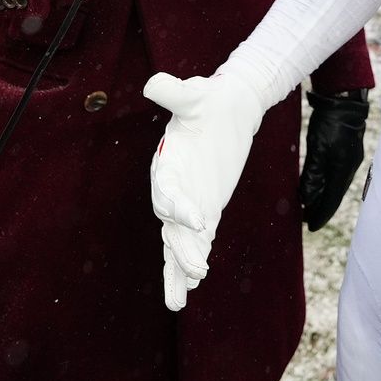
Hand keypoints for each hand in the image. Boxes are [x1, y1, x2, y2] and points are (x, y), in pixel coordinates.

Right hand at [145, 63, 268, 310]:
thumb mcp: (194, 93)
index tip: (198, 219)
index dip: (177, 206)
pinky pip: (196, 240)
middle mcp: (173, 188)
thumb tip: (153, 83)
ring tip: (181, 297)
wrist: (227, 109)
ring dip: (180, 267)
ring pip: (178, 242)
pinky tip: (191, 285)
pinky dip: (192, 261)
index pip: (166, 191)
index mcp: (167, 163)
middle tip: (197, 269)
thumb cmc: (208, 99)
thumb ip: (174, 91)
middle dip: (180, 250)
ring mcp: (188, 202)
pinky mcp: (205, 209)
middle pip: (170, 226)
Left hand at [299, 89, 367, 230]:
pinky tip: (316, 185)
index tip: (310, 227)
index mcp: (343, 169)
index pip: (331, 200)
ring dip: (321, 197)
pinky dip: (325, 184)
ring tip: (307, 206)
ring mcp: (349, 160)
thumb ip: (313, 173)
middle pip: (334, 195)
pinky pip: (335, 175)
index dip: (321, 215)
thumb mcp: (317, 148)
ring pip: (334, 185)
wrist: (344, 101)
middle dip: (320, 209)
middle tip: (305, 219)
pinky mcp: (346, 152)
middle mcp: (348, 168)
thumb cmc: (330, 123)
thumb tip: (307, 197)